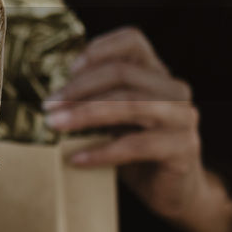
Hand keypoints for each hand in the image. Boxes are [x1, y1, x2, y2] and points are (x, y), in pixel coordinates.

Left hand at [42, 27, 231, 231]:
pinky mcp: (183, 148)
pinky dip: (101, 151)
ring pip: (129, 104)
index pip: (132, 40)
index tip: (67, 70)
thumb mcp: (115, 119)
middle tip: (48, 105)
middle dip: (79, 87)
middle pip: (122, 72)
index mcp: (157, 74)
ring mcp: (183, 118)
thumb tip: (50, 93)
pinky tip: (76, 158)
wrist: (173, 191)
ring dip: (85, 114)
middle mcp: (174, 90)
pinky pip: (135, 145)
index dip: (98, 49)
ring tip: (54, 125)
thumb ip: (96, 99)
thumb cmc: (135, 151)